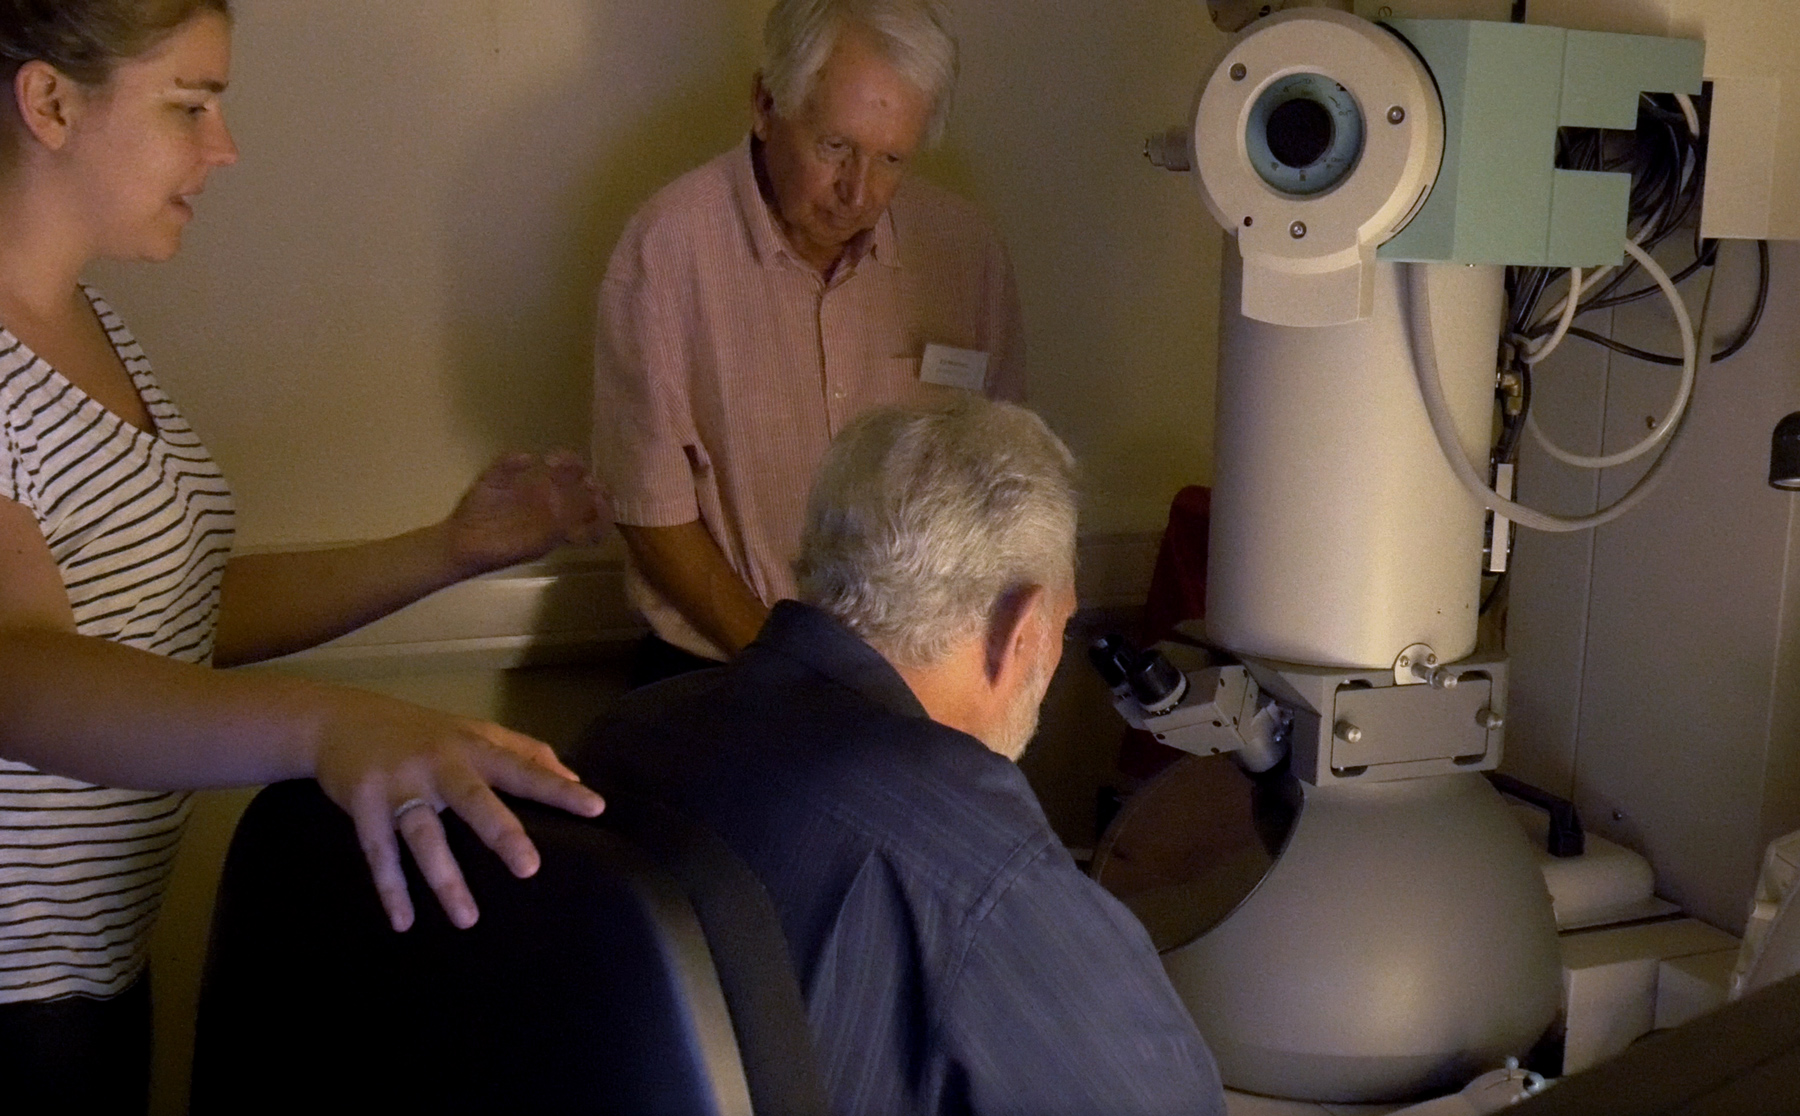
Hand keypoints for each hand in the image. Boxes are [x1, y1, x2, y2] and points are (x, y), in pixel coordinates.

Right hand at [308, 686, 605, 931]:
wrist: (339, 720)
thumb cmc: (421, 733)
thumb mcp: (473, 731)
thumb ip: (524, 751)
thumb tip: (572, 776)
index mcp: (472, 749)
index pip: (523, 769)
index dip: (558, 788)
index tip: (595, 808)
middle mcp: (438, 764)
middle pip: (474, 800)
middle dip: (501, 832)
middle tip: (529, 868)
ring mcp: (399, 784)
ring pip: (424, 836)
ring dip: (445, 879)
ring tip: (468, 920)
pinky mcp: (363, 805)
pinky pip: (378, 854)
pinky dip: (390, 889)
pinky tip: (404, 923)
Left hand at [444, 452, 607, 576]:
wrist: (464, 540)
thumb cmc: (477, 510)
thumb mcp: (491, 480)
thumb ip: (507, 465)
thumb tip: (530, 457)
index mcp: (541, 488)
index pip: (569, 471)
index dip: (571, 462)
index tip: (554, 461)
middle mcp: (553, 505)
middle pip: (589, 495)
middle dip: (597, 487)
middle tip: (589, 482)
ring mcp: (554, 525)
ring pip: (593, 518)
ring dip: (603, 509)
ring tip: (597, 500)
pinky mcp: (550, 543)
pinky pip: (581, 538)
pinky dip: (593, 529)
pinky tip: (585, 520)